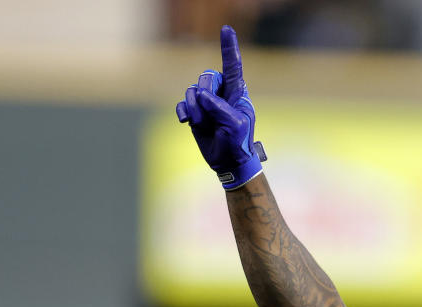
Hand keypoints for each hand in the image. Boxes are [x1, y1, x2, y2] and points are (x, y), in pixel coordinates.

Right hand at [175, 25, 265, 188]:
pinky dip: (184, 111)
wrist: (228, 162)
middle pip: (207, 76)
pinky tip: (187, 122)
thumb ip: (219, 107)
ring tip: (201, 124)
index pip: (232, 66)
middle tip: (209, 112)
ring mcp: (207, 102)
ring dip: (195, 108)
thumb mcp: (234, 124)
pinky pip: (184, 102)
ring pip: (193, 90)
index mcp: (237, 93)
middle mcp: (221, 93)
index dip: (229, 48)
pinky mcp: (195, 112)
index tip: (227, 30)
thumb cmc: (238, 143)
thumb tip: (202, 95)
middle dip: (205, 92)